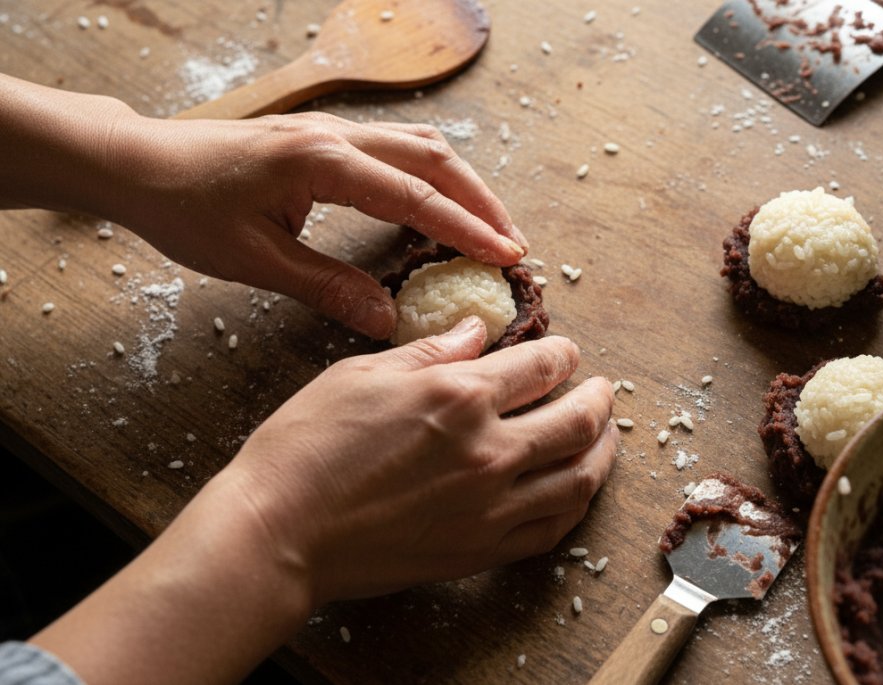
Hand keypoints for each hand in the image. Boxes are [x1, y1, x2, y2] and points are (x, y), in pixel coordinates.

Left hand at [0, 74, 526, 338]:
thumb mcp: (255, 261)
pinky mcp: (324, 137)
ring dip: (463, 184)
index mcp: (322, 162)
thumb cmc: (185, 210)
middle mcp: (336, 135)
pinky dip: (433, 175)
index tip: (508, 256)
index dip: (467, 229)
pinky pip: (398, 146)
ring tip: (490, 226)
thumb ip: (327, 288)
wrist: (138, 164)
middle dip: (482, 202)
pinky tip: (441, 202)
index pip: (416, 196)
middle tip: (514, 246)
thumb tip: (387, 320)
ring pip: (421, 145)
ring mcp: (331, 130)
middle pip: (435, 158)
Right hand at [223, 316, 616, 600]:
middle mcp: (489, 451)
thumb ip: (431, 353)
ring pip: (578, 479)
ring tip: (604, 438)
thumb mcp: (363, 374)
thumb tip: (475, 332)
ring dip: (602, 453)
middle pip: (577, 421)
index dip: (563, 355)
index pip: (540, 366)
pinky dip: (574, 506)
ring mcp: (490, 507)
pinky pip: (551, 530)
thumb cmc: (305, 448)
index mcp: (459, 396)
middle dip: (599, 399)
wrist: (278, 531)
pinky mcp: (480, 551)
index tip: (567, 354)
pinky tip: (574, 491)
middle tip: (602, 390)